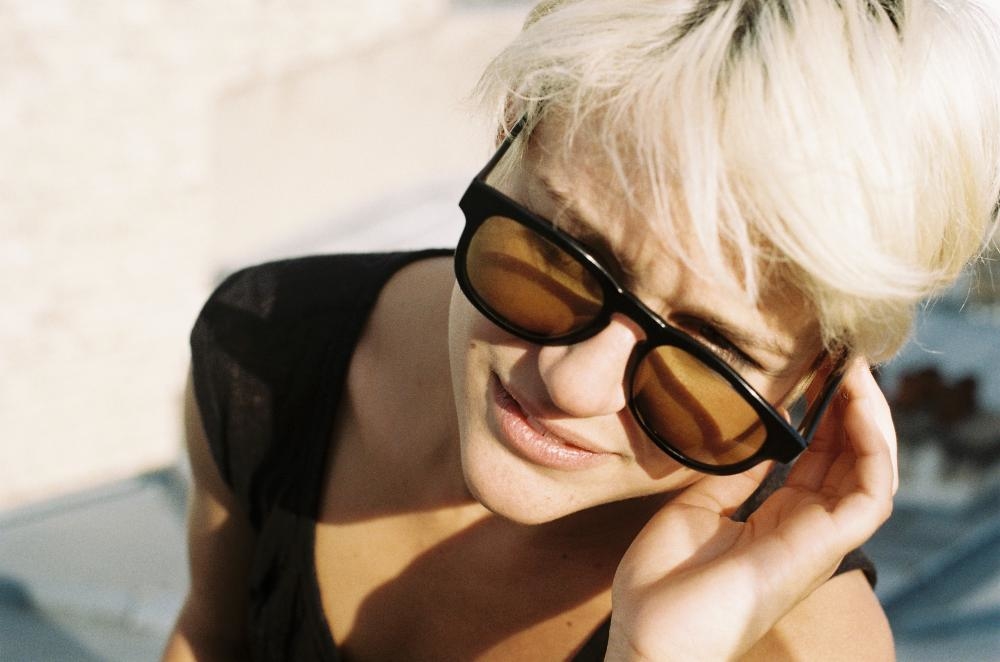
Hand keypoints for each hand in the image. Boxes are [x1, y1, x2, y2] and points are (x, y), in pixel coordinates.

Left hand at [606, 358, 896, 660]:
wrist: (651, 636)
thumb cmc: (665, 585)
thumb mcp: (696, 508)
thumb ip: (730, 474)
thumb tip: (747, 433)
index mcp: (776, 519)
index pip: (818, 457)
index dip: (823, 412)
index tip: (813, 368)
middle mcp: (805, 527)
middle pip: (848, 457)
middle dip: (849, 404)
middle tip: (840, 356)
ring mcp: (817, 539)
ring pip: (870, 471)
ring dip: (870, 417)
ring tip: (855, 370)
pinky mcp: (822, 548)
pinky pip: (871, 495)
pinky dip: (873, 448)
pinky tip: (858, 406)